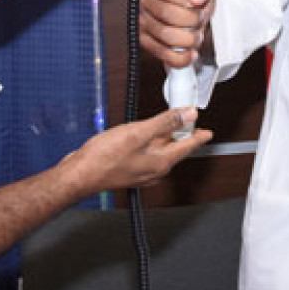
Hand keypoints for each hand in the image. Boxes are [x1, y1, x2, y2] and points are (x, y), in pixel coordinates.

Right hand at [59, 108, 212, 197]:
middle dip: (182, 134)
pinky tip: (142, 134)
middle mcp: (153, 170)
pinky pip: (146, 153)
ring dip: (165, 137)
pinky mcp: (128, 169)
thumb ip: (165, 122)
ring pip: (159, 151)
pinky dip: (150, 142)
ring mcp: (140, 170)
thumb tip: (188, 115)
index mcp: (160, 162)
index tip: (208, 132)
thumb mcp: (138, 133)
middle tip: (188, 121)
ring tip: (167, 123)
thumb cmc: (104, 158)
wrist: (80, 174)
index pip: (186, 146)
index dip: (198, 136)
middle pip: (174, 149)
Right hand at [139, 0, 216, 67]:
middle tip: (200, 20)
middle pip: (165, 13)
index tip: (198, 3)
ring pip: (165, 35)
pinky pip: (163, 54)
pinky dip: (181, 57)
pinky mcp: (146, 41)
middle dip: (190, 20)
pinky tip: (191, 52)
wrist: (190, 11)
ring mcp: (143, 22)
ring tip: (197, 34)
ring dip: (189, 38)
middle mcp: (144, 1)